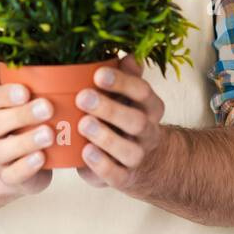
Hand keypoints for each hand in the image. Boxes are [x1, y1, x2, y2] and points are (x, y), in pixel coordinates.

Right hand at [0, 61, 53, 198]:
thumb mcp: (5, 104)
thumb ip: (0, 84)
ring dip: (27, 141)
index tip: (26, 90)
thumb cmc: (11, 128)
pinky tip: (42, 158)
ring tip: (49, 133)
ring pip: (3, 151)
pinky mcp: (7, 179)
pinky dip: (27, 167)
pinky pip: (13, 175)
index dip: (5, 95)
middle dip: (21, 115)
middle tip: (47, 107)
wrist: (2, 168)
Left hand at [75, 54, 166, 190]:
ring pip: (129, 151)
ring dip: (106, 137)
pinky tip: (85, 152)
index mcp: (151, 107)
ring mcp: (138, 157)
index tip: (98, 73)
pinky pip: (116, 175)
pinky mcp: (125, 178)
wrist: (143, 163)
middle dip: (110, 108)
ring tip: (83, 124)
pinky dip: (102, 165)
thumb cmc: (125, 118)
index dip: (122, 82)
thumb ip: (128, 76)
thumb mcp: (129, 96)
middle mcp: (148, 132)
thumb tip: (128, 55)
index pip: (142, 92)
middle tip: (83, 97)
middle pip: (136, 121)